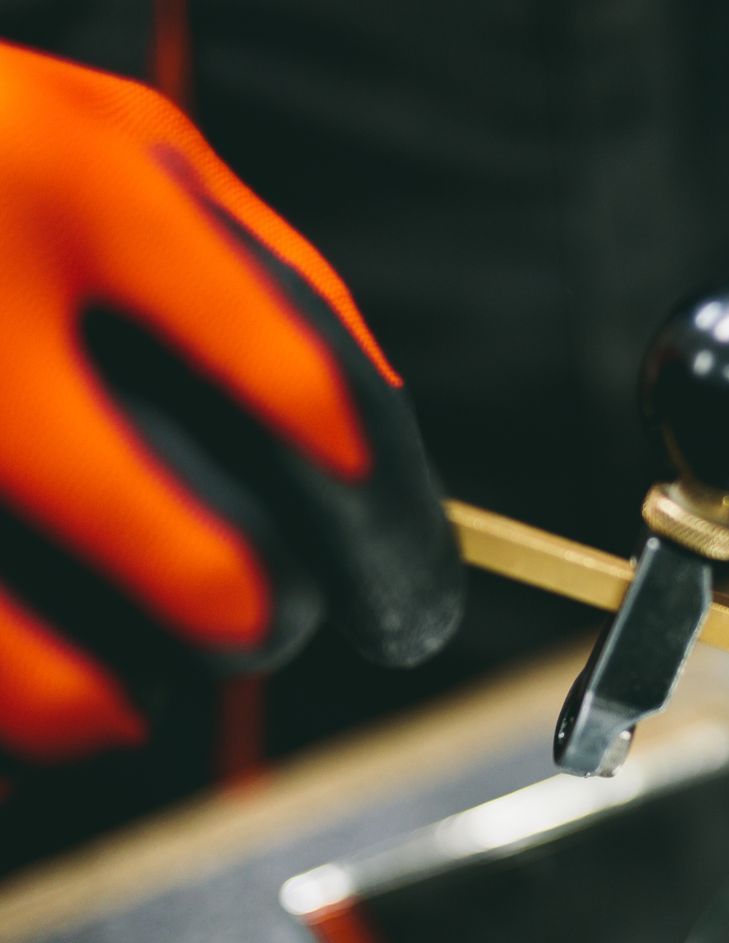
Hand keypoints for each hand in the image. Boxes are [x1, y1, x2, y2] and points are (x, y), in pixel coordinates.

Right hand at [0, 44, 460, 764]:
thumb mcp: (117, 136)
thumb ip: (254, 257)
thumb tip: (378, 410)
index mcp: (77, 193)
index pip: (270, 363)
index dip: (339, 460)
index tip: (361, 505)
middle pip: (137, 522)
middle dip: (221, 605)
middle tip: (255, 624)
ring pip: (1, 632)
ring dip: (74, 700)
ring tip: (120, 709)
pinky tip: (13, 708)